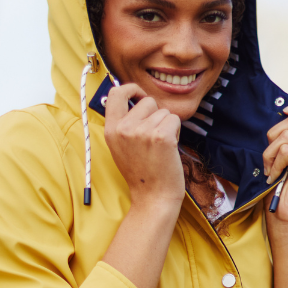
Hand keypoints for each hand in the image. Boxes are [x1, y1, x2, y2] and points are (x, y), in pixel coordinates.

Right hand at [104, 83, 184, 212]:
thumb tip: (134, 97)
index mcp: (111, 130)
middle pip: (147, 101)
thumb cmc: (141, 173)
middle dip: (155, 115)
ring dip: (166, 126)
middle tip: (153, 138)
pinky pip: (175, 119)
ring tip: (160, 147)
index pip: (116, 93)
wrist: (153, 198)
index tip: (139, 95)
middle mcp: (125, 128)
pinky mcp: (162, 136)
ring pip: (164, 111)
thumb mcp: (121, 147)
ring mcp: (143, 132)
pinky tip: (170, 148)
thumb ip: (124, 123)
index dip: (131, 89)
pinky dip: (176, 131)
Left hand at [263, 100, 287, 232]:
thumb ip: (282, 139)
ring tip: (271, 171)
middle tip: (269, 161)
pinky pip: (287, 150)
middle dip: (272, 137)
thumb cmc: (278, 191)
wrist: (285, 218)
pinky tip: (275, 177)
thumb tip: (276, 116)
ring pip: (287, 135)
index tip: (283, 112)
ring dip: (270, 153)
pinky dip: (275, 163)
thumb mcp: (278, 159)